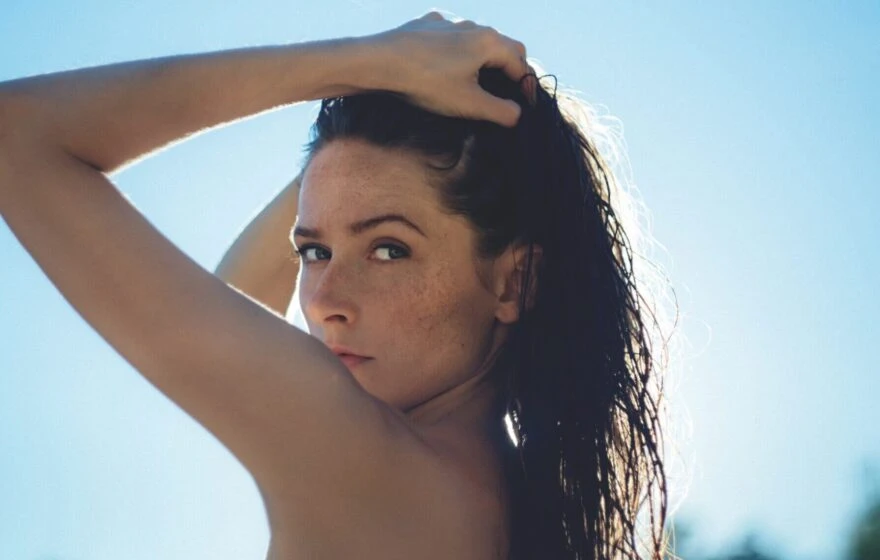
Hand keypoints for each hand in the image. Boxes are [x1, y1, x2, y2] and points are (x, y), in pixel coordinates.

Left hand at [369, 11, 536, 127]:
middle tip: (508, 92)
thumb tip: (517, 114)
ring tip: (479, 81)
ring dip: (484, 59)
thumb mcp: (469, 104)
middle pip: (503, 46)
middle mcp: (472, 26)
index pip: (521, 64)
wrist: (379, 62)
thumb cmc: (427, 83)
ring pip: (476, 39)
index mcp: (489, 42)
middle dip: (510, 69)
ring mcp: (448, 22)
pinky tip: (446, 66)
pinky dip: (457, 51)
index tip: (524, 107)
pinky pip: (451, 36)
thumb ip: (500, 111)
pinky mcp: (426, 25)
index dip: (527, 87)